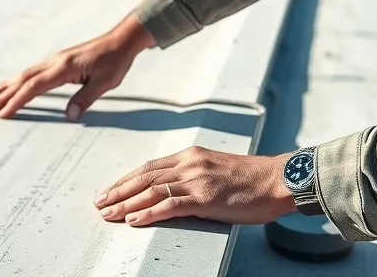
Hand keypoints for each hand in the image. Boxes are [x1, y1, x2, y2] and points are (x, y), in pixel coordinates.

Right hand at [0, 13, 154, 119]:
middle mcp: (56, 61)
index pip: (35, 87)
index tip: (4, 113)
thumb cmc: (115, 61)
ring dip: (10, 85)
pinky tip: (16, 82)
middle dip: (6, 94)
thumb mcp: (105, 83)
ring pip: (27, 73)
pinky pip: (35, 71)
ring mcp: (57, 59)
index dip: (18, 101)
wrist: (122, 40)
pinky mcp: (60, 60)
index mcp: (64, 68)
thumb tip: (69, 116)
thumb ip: (86, 98)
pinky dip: (21, 78)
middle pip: (25, 79)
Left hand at [93, 147, 296, 226]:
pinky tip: (133, 219)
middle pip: (145, 177)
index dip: (126, 179)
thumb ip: (195, 176)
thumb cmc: (252, 179)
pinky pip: (170, 205)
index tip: (109, 190)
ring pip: (152, 191)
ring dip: (126, 203)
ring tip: (107, 213)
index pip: (150, 167)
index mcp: (192, 156)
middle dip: (118, 190)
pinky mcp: (206, 198)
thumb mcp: (217, 169)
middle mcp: (190, 164)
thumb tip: (175, 191)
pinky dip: (148, 212)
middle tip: (98, 203)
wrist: (278, 180)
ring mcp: (198, 180)